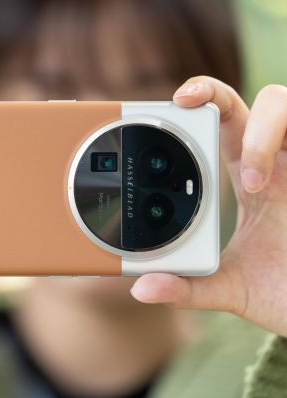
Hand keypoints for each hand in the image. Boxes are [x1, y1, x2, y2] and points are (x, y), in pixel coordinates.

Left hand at [131, 77, 286, 336]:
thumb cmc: (285, 291)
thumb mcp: (231, 289)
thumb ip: (188, 288)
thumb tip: (140, 289)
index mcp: (249, 179)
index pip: (221, 126)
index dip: (201, 102)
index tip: (174, 102)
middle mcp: (276, 163)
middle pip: (247, 102)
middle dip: (215, 92)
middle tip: (186, 101)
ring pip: (282, 103)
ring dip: (261, 133)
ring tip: (253, 182)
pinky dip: (281, 144)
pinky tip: (268, 181)